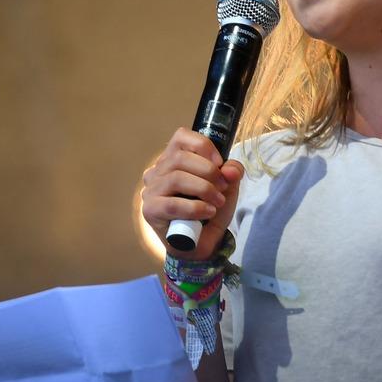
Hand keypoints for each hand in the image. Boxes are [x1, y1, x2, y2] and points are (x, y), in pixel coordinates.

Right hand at [141, 127, 243, 260]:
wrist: (202, 244)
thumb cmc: (210, 209)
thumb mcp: (227, 187)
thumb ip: (231, 173)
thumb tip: (230, 170)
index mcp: (173, 158)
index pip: (181, 137)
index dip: (202, 146)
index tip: (219, 163)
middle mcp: (158, 171)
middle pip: (179, 158)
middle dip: (208, 171)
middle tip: (223, 187)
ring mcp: (151, 190)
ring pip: (175, 178)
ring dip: (203, 189)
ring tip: (217, 201)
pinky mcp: (150, 210)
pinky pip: (171, 204)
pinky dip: (194, 207)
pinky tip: (207, 212)